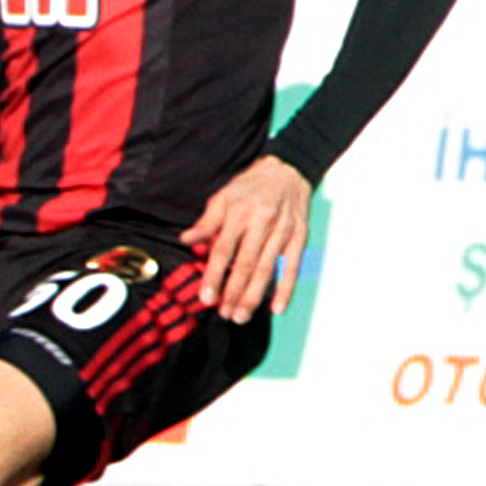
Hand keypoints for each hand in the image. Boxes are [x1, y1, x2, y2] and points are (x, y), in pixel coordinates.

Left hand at [182, 155, 311, 323]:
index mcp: (238, 213)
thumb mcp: (223, 196)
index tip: (206, 298)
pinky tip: (277, 308)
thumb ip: (206, 221)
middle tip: (224, 314)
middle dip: (234, 292)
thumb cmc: (249, 186)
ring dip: (254, 296)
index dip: (214, 276)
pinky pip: (293, 266)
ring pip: (267, 268)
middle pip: (245, 264)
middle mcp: (261, 222)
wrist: (288, 169)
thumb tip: (185, 240)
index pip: (223, 250)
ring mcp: (283, 230)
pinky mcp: (299, 236)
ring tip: (241, 316)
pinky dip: (286, 288)